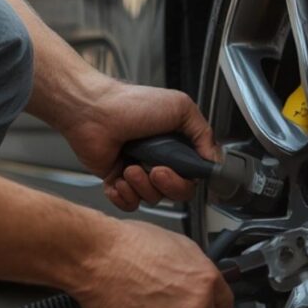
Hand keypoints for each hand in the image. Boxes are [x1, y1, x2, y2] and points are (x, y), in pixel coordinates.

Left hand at [63, 79, 217, 210]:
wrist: (93, 111)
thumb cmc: (131, 104)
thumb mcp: (181, 107)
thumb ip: (204, 134)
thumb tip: (214, 159)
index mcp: (177, 145)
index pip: (193, 176)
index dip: (187, 179)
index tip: (178, 168)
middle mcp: (159, 160)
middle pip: (176, 192)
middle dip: (167, 185)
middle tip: (155, 170)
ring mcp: (139, 172)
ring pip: (152, 199)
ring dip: (141, 186)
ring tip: (129, 167)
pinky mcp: (118, 181)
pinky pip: (129, 203)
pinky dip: (124, 197)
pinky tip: (119, 180)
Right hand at [72, 219, 232, 307]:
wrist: (97, 257)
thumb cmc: (128, 246)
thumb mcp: (177, 245)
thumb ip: (195, 268)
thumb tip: (199, 278)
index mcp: (205, 280)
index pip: (224, 305)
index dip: (215, 307)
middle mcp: (194, 305)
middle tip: (161, 297)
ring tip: (143, 300)